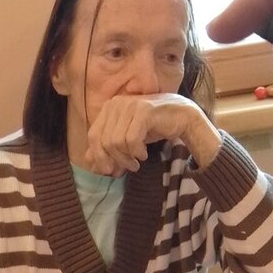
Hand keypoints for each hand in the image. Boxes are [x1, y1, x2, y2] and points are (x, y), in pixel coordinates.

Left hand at [84, 93, 220, 175]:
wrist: (183, 117)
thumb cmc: (153, 127)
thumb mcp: (126, 138)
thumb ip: (107, 147)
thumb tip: (88, 161)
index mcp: (109, 107)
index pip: (93, 136)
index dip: (99, 157)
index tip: (110, 170)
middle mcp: (116, 103)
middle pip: (104, 141)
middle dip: (114, 160)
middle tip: (127, 168)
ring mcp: (130, 105)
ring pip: (116, 142)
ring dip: (127, 158)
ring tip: (136, 162)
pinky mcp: (143, 111)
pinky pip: (130, 140)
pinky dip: (136, 152)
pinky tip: (143, 154)